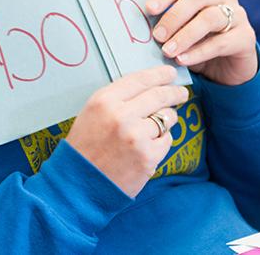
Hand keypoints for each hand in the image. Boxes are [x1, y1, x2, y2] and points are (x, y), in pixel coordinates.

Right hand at [63, 66, 187, 196]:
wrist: (78, 187)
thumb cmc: (84, 150)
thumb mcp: (92, 115)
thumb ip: (117, 100)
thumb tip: (148, 88)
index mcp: (104, 101)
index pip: (140, 79)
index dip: (159, 74)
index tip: (170, 73)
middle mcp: (121, 115)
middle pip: (159, 95)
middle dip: (174, 92)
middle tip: (181, 93)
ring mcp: (136, 136)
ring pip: (166, 118)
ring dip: (167, 119)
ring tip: (160, 125)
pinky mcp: (148, 156)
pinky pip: (167, 140)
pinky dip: (162, 141)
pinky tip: (149, 146)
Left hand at [146, 0, 257, 86]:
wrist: (229, 69)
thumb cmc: (200, 45)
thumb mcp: (182, 32)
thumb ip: (167, 25)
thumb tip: (141, 24)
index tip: (149, 10)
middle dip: (174, 16)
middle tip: (157, 35)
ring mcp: (238, 15)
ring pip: (210, 18)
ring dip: (185, 35)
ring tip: (168, 51)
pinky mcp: (247, 36)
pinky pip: (221, 42)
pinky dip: (199, 52)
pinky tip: (183, 60)